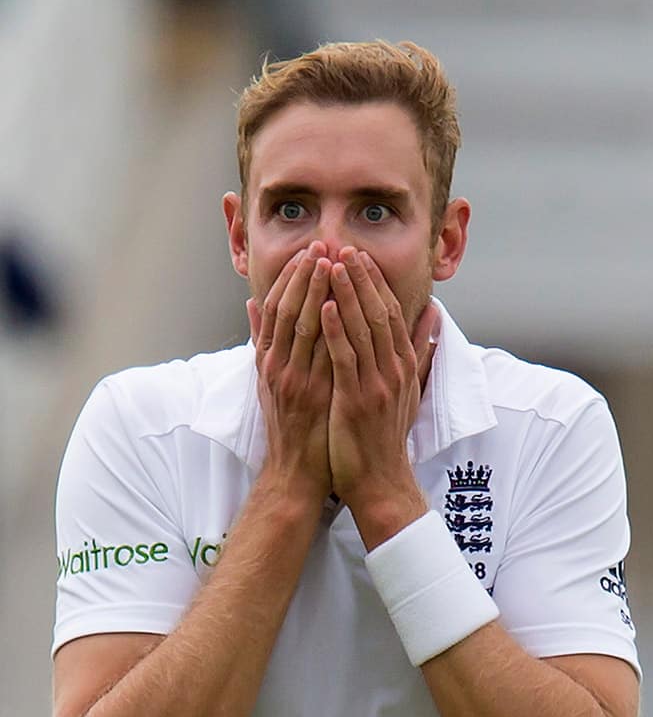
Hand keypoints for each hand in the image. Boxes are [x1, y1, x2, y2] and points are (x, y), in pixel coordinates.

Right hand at [248, 242, 332, 500]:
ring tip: (331, 261)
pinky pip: (318, 355)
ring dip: (316, 292)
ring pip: (301, 327)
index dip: (290, 277)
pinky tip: (337, 305)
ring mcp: (292, 381)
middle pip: (287, 310)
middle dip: (304, 275)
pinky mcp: (309, 396)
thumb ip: (262, 342)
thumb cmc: (288, 428)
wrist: (294, 473)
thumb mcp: (267, 382)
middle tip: (321, 243)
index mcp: (268, 361)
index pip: (276, 308)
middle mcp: (276, 367)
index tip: (308, 251)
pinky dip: (326, 328)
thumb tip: (252, 304)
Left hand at [321, 248, 435, 543]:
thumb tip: (434, 318)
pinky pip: (346, 359)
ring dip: (346, 294)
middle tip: (344, 247)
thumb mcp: (409, 391)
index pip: (390, 314)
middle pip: (378, 314)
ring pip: (362, 330)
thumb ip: (419, 353)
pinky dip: (336, 331)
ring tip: (332, 264)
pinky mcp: (356, 401)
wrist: (381, 483)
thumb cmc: (385, 438)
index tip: (360, 256)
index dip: (375, 283)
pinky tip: (324, 307)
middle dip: (361, 279)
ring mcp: (377, 386)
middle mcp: (394, 371)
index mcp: (403, 367)